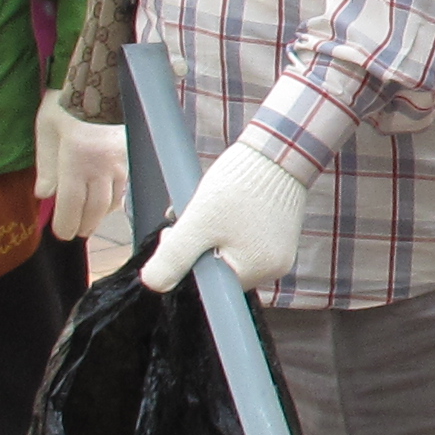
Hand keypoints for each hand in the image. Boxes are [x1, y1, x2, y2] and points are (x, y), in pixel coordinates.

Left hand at [33, 91, 126, 246]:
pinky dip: (114, 199)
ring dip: (99, 215)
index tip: (61, 234)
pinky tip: (107, 201)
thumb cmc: (66, 103)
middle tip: (75, 232)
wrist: (100, 79)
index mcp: (76, 162)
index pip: (72, 206)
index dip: (66, 225)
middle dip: (83, 225)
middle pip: (94, 209)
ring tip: (89, 221)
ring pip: (112, 200)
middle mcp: (101, 167)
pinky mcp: (130, 155)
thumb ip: (45, 166)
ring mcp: (119, 162)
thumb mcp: (46, 132)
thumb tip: (45, 195)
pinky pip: (124, 186)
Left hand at [140, 140, 309, 293]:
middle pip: (220, 270)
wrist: (276, 150)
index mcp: (255, 272)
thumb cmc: (238, 186)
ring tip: (205, 207)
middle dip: (197, 247)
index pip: (209, 284)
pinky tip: (222, 208)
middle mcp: (273, 269)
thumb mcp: (198, 222)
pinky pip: (246, 243)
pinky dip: (228, 230)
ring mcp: (280, 253)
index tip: (174, 234)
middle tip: (186, 217)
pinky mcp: (281, 236)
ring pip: (230, 255)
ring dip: (209, 236)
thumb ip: (173, 257)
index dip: (186, 264)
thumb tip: (153, 284)